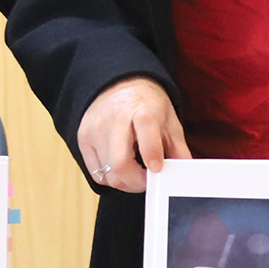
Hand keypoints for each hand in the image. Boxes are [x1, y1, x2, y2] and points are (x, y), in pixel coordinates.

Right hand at [76, 76, 189, 192]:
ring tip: (135, 174)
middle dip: (136, 182)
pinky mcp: (83, 138)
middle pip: (121, 163)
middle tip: (147, 181)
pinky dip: (110, 177)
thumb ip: (178, 149)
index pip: (145, 134)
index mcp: (141, 111)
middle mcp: (115, 119)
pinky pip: (96, 173)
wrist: (119, 85)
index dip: (152, 155)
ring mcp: (96, 129)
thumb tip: (185, 174)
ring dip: (125, 182)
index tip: (157, 169)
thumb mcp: (169, 121)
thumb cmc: (146, 105)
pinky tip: (120, 168)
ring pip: (108, 173)